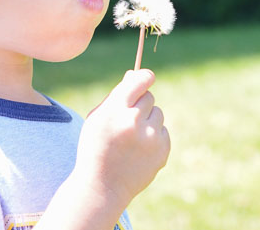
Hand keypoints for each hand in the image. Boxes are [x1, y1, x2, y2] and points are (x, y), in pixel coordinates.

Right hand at [74, 69, 170, 205]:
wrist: (102, 186)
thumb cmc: (96, 147)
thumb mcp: (97, 118)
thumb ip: (116, 95)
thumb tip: (135, 74)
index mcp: (115, 110)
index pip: (139, 81)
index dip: (144, 77)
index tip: (147, 77)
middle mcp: (134, 122)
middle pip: (149, 97)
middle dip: (140, 105)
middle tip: (128, 121)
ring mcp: (151, 138)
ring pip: (158, 114)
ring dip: (148, 121)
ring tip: (132, 139)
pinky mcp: (162, 151)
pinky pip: (163, 131)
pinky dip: (154, 137)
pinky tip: (138, 151)